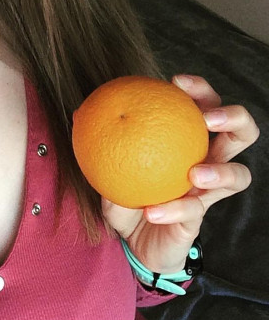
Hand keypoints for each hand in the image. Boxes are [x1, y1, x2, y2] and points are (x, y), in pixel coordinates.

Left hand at [103, 74, 258, 274]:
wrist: (131, 239)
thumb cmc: (125, 192)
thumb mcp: (107, 163)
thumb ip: (99, 139)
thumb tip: (77, 112)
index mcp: (186, 138)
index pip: (204, 105)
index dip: (200, 89)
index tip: (176, 81)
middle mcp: (206, 160)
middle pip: (241, 133)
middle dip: (233, 118)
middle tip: (208, 118)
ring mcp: (207, 191)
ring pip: (239, 175)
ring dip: (220, 171)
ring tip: (195, 173)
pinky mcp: (199, 218)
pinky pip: (193, 211)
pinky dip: (173, 209)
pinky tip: (152, 211)